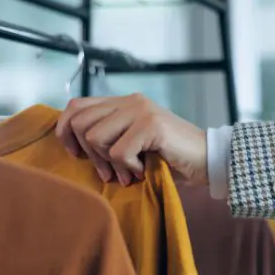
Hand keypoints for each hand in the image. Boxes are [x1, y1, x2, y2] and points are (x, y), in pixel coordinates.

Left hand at [56, 93, 207, 186]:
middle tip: (108, 172)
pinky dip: (128, 168)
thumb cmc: (171, 158)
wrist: (209, 160)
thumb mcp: (134, 143)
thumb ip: (109, 136)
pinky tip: (142, 170)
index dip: (66, 131)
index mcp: (124, 102)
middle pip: (80, 123)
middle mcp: (131, 101)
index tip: (75, 154)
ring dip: (109, 163)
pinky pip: (119, 153)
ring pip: (96, 138)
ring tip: (127, 173)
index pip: (76, 106)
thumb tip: (73, 145)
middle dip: (89, 155)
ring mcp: (141, 111)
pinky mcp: (151, 126)